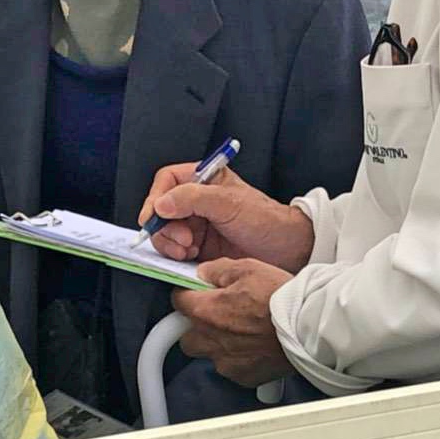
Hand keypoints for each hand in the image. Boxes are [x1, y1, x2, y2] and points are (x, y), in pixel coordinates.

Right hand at [139, 165, 314, 271]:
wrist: (286, 251)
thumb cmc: (265, 220)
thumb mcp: (229, 203)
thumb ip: (193, 198)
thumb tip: (161, 204)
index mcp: (204, 180)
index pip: (168, 181)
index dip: (156, 197)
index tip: (153, 216)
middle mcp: (197, 201)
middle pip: (161, 210)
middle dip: (165, 226)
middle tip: (182, 240)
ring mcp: (196, 226)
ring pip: (165, 232)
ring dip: (170, 243)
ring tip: (188, 250)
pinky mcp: (198, 249)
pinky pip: (174, 251)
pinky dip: (176, 256)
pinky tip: (191, 258)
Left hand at [172, 259, 293, 387]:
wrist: (307, 328)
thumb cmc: (280, 297)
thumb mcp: (247, 268)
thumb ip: (217, 270)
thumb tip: (203, 274)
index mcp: (206, 312)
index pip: (178, 302)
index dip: (186, 295)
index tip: (196, 293)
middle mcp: (211, 340)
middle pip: (186, 336)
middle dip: (196, 326)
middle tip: (216, 316)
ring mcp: (226, 362)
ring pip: (209, 355)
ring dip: (217, 345)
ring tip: (240, 332)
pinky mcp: (244, 377)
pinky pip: (231, 369)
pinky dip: (238, 360)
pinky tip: (254, 346)